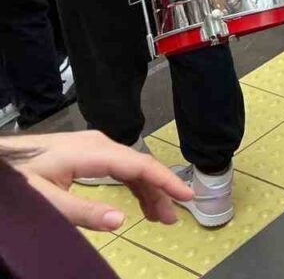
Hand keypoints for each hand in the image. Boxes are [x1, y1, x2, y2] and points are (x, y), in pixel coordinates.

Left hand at [13, 131, 191, 231]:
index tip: (187, 197)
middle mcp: (99, 144)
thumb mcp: (45, 198)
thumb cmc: (17, 176)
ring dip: (147, 190)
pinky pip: (118, 166)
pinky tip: (137, 199)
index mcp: (94, 151)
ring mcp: (93, 146)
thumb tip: (120, 219)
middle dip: (159, 192)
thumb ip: (81, 210)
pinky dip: (132, 183)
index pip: (139, 166)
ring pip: (130, 167)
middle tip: (172, 219)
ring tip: (159, 215)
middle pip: (139, 166)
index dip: (165, 181)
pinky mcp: (86, 152)